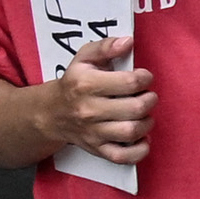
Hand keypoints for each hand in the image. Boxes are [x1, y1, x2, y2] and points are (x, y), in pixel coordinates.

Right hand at [37, 42, 152, 166]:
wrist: (50, 113)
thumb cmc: (74, 82)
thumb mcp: (84, 58)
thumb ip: (106, 47)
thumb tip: (128, 41)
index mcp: (86, 84)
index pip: (130, 82)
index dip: (145, 78)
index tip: (143, 77)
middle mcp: (88, 110)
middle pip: (135, 108)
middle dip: (149, 100)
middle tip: (146, 96)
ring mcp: (92, 132)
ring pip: (132, 132)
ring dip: (147, 122)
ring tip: (143, 114)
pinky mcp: (97, 149)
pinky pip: (123, 157)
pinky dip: (140, 150)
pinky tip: (142, 138)